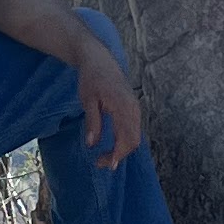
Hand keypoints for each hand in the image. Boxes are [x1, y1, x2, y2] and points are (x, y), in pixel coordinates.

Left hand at [73, 35, 145, 169]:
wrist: (99, 59)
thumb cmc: (91, 78)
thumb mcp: (88, 100)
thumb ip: (92, 122)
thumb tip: (91, 144)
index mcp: (123, 106)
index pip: (126, 138)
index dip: (117, 154)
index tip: (104, 164)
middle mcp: (133, 108)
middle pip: (133, 140)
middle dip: (119, 155)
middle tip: (100, 162)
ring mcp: (135, 107)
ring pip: (135, 135)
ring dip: (122, 149)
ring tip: (105, 157)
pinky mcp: (132, 107)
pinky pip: (133, 128)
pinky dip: (125, 140)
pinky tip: (113, 145)